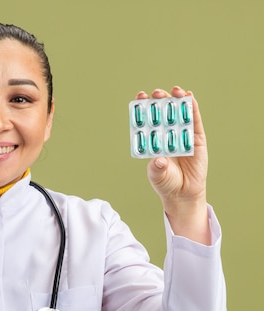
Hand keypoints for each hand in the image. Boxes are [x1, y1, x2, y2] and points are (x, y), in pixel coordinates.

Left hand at [136, 86, 210, 244]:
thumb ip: (157, 168)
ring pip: (180, 114)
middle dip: (159, 101)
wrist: (183, 194)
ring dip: (177, 100)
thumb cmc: (166, 182)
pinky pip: (195, 121)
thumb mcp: (157, 175)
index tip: (140, 97)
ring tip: (175, 90)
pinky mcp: (197, 139)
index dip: (144, 108)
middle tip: (156, 93)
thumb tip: (159, 160)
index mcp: (153, 140)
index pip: (147, 121)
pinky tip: (190, 98)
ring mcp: (183, 135)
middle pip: (163, 114)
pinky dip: (193, 109)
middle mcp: (167, 135)